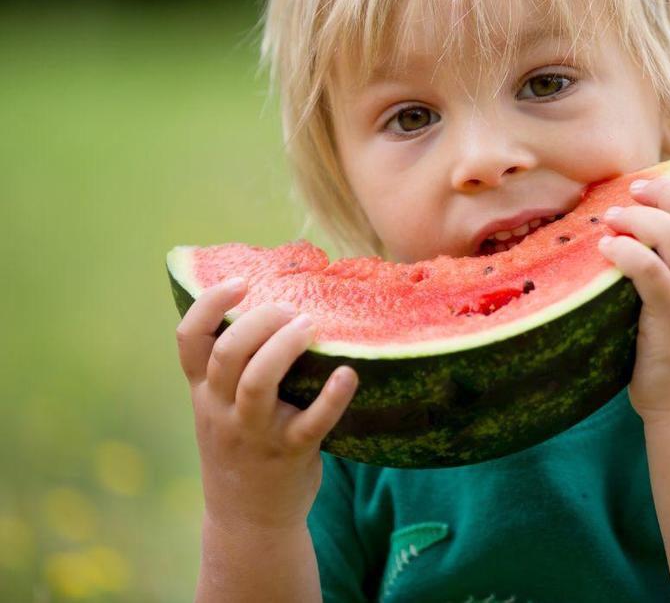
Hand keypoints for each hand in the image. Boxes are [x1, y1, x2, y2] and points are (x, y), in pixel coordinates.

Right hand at [175, 279, 357, 532]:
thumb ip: (232, 368)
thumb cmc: (243, 446)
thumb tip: (272, 303)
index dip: (209, 304)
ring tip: (309, 326)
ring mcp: (255, 433)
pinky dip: (331, 397)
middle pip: (227, 354)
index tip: (240, 282)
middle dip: (259, 322)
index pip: (189, 340)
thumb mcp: (220, 408)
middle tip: (291, 309)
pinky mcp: (290, 453)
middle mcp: (222, 410)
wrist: (248, 520)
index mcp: (204, 392)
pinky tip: (348, 374)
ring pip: (257, 383)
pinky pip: (312, 422)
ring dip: (284, 347)